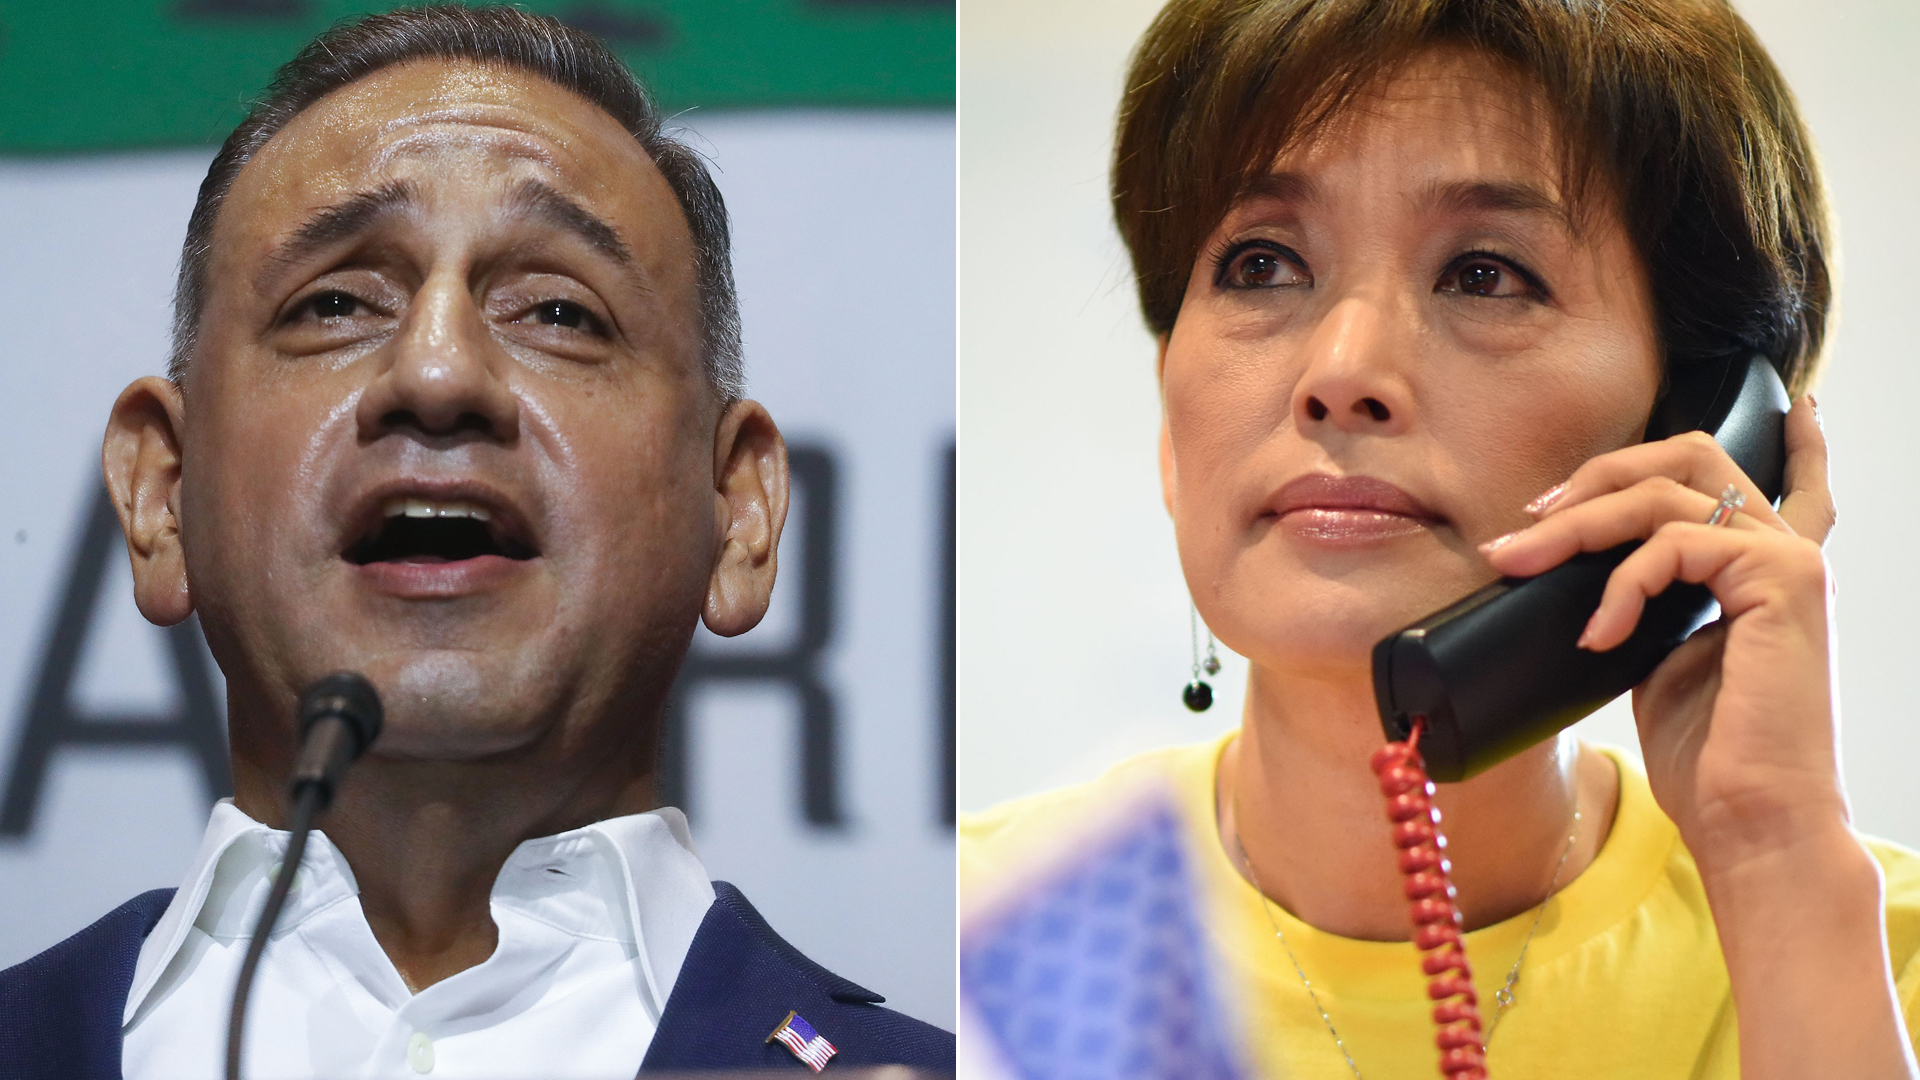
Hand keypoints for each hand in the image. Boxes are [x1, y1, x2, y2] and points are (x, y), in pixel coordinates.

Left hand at [1481, 397, 1846, 874]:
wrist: (1752, 823)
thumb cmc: (1708, 761)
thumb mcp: (1657, 663)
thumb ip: (1641, 605)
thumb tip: (1570, 581)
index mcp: (1767, 574)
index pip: (1789, 483)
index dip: (1790, 440)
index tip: (1786, 405)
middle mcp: (1788, 553)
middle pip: (1689, 457)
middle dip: (1597, 475)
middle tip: (1530, 519)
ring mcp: (1790, 561)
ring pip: (1666, 492)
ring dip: (1577, 523)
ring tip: (1521, 563)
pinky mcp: (1781, 578)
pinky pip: (1674, 543)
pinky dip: (1619, 582)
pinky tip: (1598, 634)